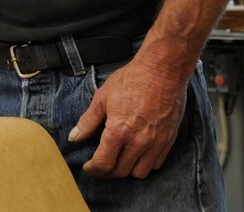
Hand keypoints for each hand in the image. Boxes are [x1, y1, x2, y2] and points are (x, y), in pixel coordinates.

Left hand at [68, 58, 186, 178]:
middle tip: (100, 164)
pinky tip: (137, 154)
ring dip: (127, 170)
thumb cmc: (131, 80)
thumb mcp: (102, 97)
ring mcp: (156, 142)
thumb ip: (88, 121)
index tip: (88, 168)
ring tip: (119, 160)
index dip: (93, 169)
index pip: (103, 163)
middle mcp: (139, 141)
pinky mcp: (169, 140)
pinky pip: (156, 164)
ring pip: (140, 173)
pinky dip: (145, 163)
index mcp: (119, 131)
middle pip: (120, 171)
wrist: (162, 71)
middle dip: (107, 172)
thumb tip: (74, 137)